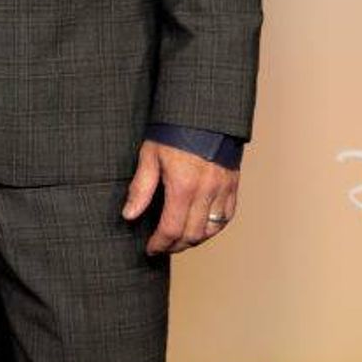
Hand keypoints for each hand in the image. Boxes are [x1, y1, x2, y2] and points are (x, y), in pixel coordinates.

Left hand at [122, 139, 238, 255]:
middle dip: (175, 246)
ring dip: (194, 240)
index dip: (159, 244)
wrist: (202, 113)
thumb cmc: (173, 131)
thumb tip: (129, 215)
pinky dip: (214, 227)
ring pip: (211, 230)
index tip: (151, 248)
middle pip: (192, 235)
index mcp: (182, 186)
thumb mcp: (149, 156)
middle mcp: (205, 191)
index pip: (171, 229)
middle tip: (162, 246)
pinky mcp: (232, 185)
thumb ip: (141, 188)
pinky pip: (227, 217)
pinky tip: (201, 227)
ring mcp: (222, 189)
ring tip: (179, 239)